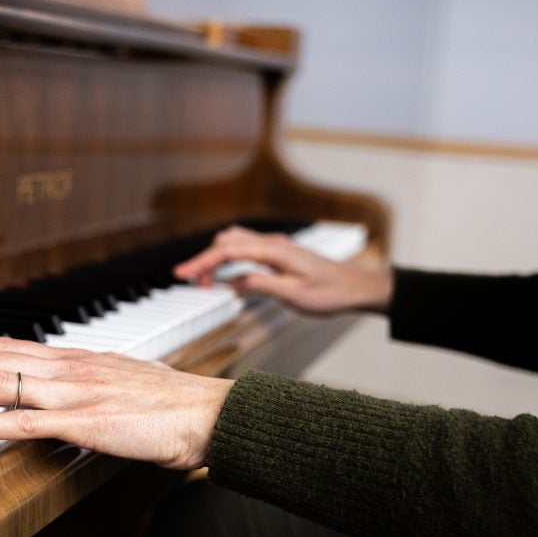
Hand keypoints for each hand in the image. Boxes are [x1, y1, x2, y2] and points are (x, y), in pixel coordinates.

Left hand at [0, 337, 234, 469]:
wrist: (206, 412)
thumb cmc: (170, 401)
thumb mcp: (121, 379)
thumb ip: (87, 379)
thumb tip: (66, 383)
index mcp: (76, 357)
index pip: (5, 347)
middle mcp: (67, 366)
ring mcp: (72, 391)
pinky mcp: (81, 421)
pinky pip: (21, 420)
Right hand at [174, 225, 391, 313]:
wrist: (356, 287)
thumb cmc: (330, 293)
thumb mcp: (294, 295)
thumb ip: (261, 285)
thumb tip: (232, 281)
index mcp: (274, 250)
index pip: (227, 251)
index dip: (201, 262)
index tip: (181, 275)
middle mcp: (272, 242)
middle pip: (226, 241)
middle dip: (204, 260)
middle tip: (191, 283)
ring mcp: (275, 246)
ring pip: (234, 242)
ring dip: (216, 259)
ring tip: (205, 282)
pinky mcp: (278, 254)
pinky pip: (245, 250)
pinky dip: (229, 261)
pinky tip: (226, 278)